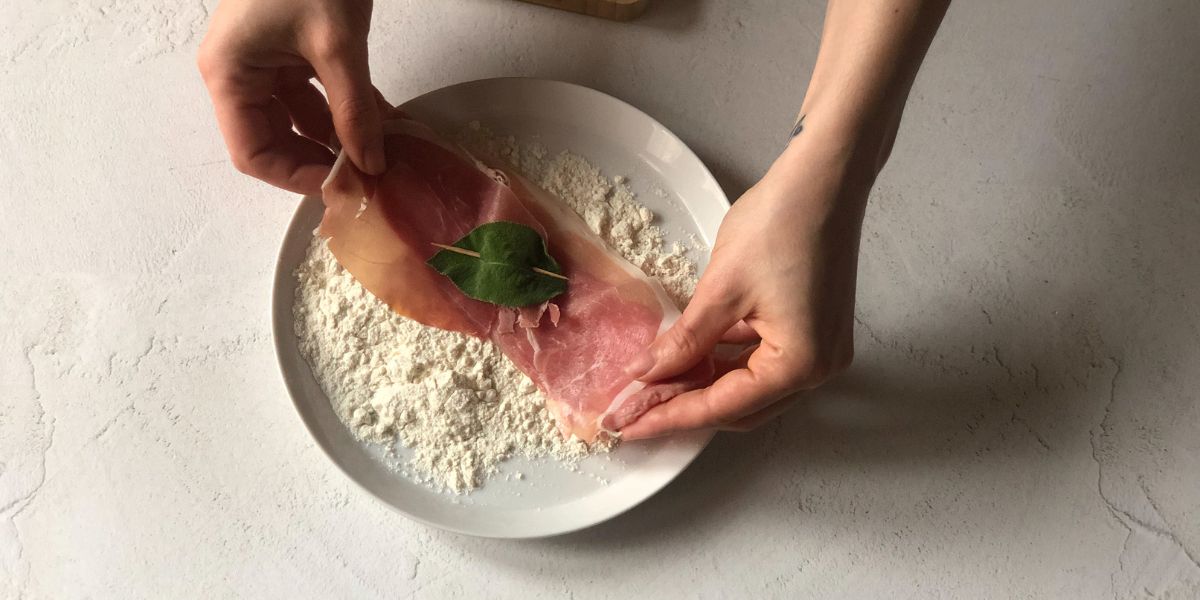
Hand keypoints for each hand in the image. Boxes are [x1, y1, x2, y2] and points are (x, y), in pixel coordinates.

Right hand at [198, 0, 383, 194]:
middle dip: (324, 159)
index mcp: (230, 74)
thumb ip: (355, 110)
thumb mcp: (337, 46)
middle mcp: (241, 72)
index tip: (344, 188)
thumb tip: (373, 164)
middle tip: (370, 179)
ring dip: (342, 137)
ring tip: (385, 157)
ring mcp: (268, 60)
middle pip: (277, 141)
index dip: (297, 177)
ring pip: (303, 120)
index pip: (253, 153)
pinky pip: (319, 93)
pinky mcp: (294, 49)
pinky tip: (386, 126)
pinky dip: (349, 110)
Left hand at [621, 131, 874, 438]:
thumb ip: (684, 341)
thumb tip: (646, 374)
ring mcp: (820, 349)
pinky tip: (687, 357)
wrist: (824, 177)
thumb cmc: (781, 224)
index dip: (669, 416)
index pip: (723, 407)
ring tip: (652, 385)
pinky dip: (724, 362)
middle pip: (741, 408)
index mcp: (800, 365)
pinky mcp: (813, 329)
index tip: (626, 424)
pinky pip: (762, 361)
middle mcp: (818, 368)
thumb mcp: (720, 289)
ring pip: (750, 387)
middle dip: (685, 407)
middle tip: (633, 409)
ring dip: (703, 386)